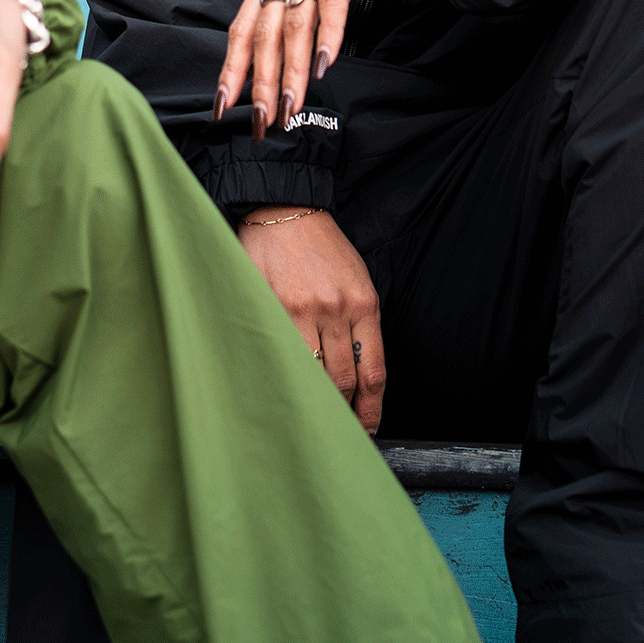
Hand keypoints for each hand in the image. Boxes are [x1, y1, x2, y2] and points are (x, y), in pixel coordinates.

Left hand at [216, 0, 369, 138]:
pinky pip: (332, 4)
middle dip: (261, 81)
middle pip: (264, 34)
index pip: (240, 30)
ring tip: (291, 104)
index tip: (224, 105)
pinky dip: (327, 36)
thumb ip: (276, 15)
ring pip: (295, 25)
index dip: (231, 69)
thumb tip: (262, 66)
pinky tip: (323, 64)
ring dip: (291, 70)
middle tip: (262, 118)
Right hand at [237, 210, 385, 431]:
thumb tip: (357, 375)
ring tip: (313, 416)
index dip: (372, 410)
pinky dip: (284, 372)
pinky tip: (283, 384)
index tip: (368, 429)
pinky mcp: (270, 304)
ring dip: (314, 398)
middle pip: (343, 380)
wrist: (286, 210)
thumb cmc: (322, 247)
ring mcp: (300, 308)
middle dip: (344, 412)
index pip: (373, 372)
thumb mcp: (356, 279)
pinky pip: (280, 350)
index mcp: (364, 304)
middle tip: (340, 431)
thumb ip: (360, 323)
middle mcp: (335, 309)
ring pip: (311, 371)